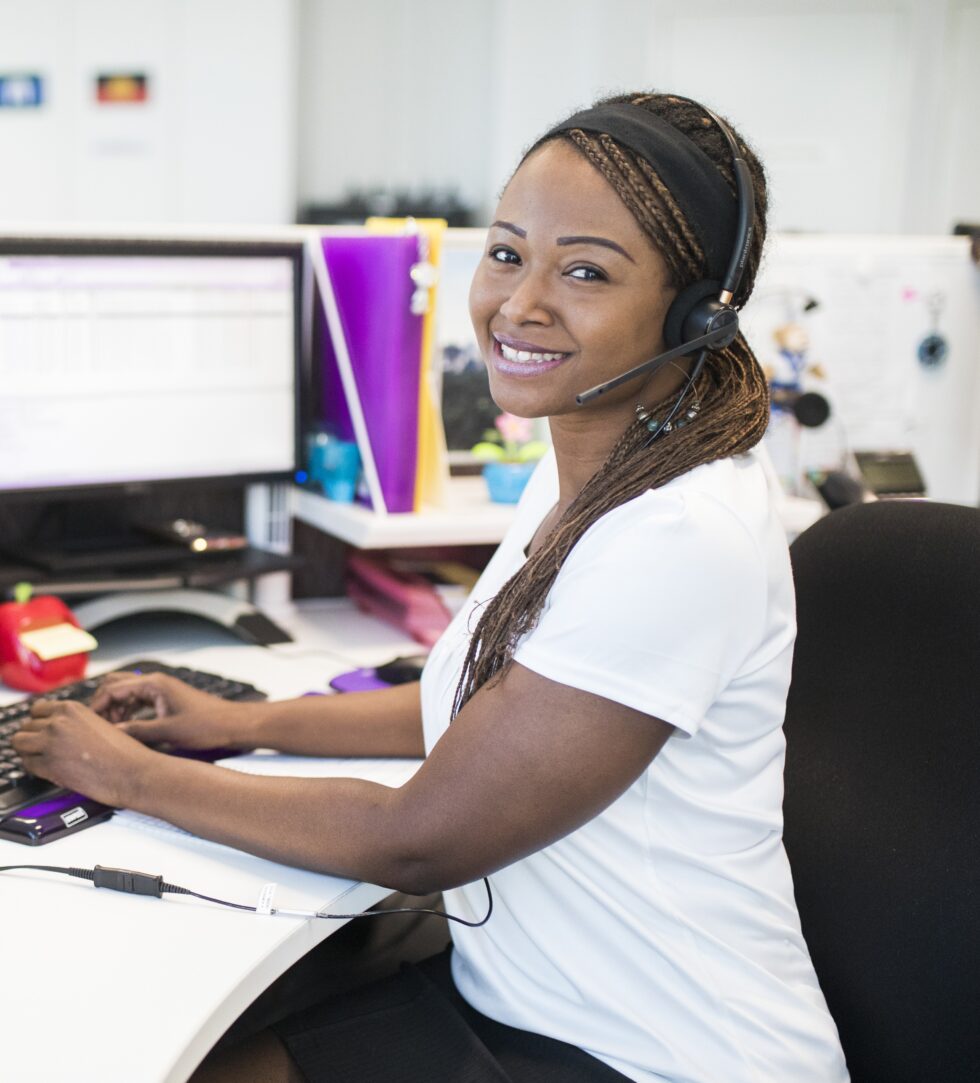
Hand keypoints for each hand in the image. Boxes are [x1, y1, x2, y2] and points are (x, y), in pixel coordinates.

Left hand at [12, 699, 152, 807]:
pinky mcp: (48, 765)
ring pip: (20, 743)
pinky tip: (52, 769)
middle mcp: (58, 722)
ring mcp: (51, 742)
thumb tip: (55, 728)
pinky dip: (35, 768)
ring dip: (30, 751)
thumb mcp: (99, 723)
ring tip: (46, 758)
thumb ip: (74, 722)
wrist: (131, 771)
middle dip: (34, 737)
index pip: (37, 710)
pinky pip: (27, 764)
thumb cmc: (123, 751)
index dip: (40, 722)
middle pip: (26, 726)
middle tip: (47, 748)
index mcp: (71, 709)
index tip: (45, 731)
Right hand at [89, 671, 259, 750]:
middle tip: (96, 726)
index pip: (113, 688)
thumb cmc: (208, 725)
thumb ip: (137, 731)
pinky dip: (128, 712)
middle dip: (103, 704)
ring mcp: (161, 690)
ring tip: (110, 730)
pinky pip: (138, 702)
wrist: (233, 725)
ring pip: (127, 694)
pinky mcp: (166, 700)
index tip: (88, 723)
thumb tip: (112, 735)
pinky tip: (125, 728)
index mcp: (154, 684)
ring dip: (115, 709)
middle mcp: (156, 683)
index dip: (97, 706)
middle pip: (117, 686)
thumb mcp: (168, 732)